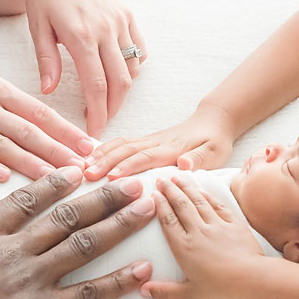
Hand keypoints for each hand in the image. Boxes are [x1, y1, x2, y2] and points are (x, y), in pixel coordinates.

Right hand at [0, 57, 94, 182]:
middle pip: (26, 130)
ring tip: (53, 178)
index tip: (89, 146)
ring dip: (29, 162)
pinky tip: (3, 178)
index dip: (66, 130)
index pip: (39, 112)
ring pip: (0, 144)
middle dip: (56, 150)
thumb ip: (15, 105)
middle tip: (81, 168)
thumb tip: (51, 126)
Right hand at [0, 168, 154, 298]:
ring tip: (148, 208)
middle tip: (135, 179)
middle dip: (105, 195)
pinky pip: (88, 295)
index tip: (80, 167)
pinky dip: (118, 282)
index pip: (26, 199)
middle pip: (67, 215)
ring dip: (120, 224)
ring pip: (84, 244)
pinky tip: (143, 269)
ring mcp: (29, 280)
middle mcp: (12, 250)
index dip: (55, 182)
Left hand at [20, 0, 146, 136]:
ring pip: (132, 67)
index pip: (97, 85)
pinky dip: (133, 66)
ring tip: (107, 102)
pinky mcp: (127, 14)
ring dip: (123, 90)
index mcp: (81, 35)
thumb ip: (46, 60)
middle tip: (102, 123)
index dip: (98, 113)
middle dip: (114, 108)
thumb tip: (48, 92)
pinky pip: (138, 49)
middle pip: (120, 82)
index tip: (94, 132)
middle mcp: (106, 29)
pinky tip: (119, 75)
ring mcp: (120, 21)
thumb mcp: (37, 27)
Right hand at [84, 103, 236, 180]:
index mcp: (171, 148)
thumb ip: (200, 159)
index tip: (111, 177)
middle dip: (105, 162)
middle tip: (86, 175)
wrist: (213, 121)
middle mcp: (156, 142)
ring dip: (100, 154)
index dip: (128, 166)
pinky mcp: (145, 140)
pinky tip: (88, 156)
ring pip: (120, 145)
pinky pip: (121, 143)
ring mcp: (148, 139)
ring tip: (81, 166)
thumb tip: (184, 164)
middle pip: (126, 150)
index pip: (146, 157)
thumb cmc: (215, 141)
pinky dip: (103, 148)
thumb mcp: (216, 152)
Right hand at [139, 174, 266, 298]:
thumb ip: (164, 292)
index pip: (168, 220)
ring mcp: (217, 225)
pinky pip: (218, 205)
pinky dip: (208, 196)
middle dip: (170, 190)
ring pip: (198, 201)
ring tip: (178, 177)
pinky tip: (202, 190)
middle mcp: (198, 231)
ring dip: (187, 187)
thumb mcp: (190, 294)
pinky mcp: (234, 224)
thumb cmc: (222, 290)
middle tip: (161, 179)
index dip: (159, 205)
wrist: (253, 280)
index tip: (153, 194)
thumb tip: (142, 290)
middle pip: (181, 205)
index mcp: (184, 247)